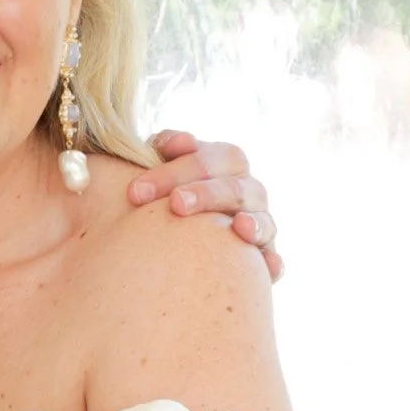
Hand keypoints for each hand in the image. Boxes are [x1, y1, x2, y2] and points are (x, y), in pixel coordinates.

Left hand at [127, 129, 281, 278]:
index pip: (207, 159)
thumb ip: (164, 149)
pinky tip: (268, 267)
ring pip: (264, 220)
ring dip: (253, 223)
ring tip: (239, 227)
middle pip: (235, 188)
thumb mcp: (161, 169)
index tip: (136, 192)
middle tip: (175, 205)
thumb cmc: (164, 193)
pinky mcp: (264, 257)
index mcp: (226, 163)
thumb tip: (176, 142)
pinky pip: (273, 261)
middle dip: (205, 194)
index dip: (173, 171)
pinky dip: (273, 263)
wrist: (179, 230)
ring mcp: (260, 222)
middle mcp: (248, 190)